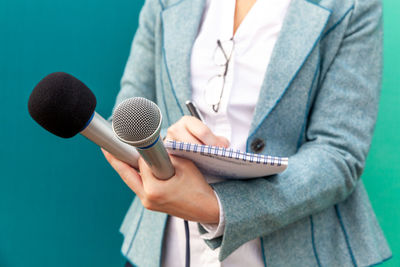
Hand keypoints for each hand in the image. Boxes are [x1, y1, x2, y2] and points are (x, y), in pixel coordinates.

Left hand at [102, 116, 228, 223]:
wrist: (207, 208)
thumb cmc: (198, 188)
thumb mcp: (184, 166)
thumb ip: (165, 156)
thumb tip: (152, 149)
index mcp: (154, 190)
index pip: (140, 164)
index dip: (134, 151)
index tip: (120, 142)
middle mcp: (147, 199)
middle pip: (126, 175)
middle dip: (116, 161)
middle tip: (106, 148)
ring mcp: (148, 203)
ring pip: (131, 181)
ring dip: (126, 168)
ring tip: (119, 154)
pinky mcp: (151, 204)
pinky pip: (138, 186)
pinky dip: (135, 175)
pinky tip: (133, 166)